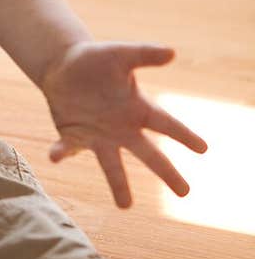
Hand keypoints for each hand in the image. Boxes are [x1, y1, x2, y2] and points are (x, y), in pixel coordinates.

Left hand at [40, 41, 208, 208]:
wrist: (65, 67)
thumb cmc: (98, 60)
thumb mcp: (122, 53)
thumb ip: (144, 54)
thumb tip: (172, 53)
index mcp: (138, 108)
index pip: (166, 124)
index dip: (184, 135)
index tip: (203, 148)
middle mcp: (122, 128)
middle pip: (149, 154)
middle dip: (167, 173)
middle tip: (185, 193)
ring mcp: (98, 136)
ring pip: (111, 164)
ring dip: (118, 184)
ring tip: (126, 206)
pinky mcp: (73, 137)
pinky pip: (68, 148)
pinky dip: (62, 152)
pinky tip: (55, 156)